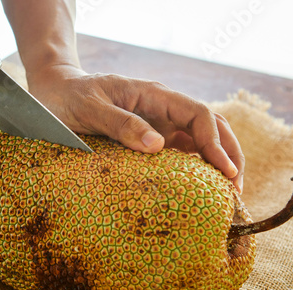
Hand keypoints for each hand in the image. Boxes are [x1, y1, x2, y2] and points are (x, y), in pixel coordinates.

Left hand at [27, 64, 244, 192]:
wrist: (56, 93)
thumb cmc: (70, 97)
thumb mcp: (91, 108)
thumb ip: (122, 124)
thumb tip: (158, 146)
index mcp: (154, 95)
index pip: (198, 114)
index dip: (215, 142)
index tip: (223, 170)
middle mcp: (163, 109)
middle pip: (210, 126)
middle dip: (228, 153)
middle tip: (236, 188)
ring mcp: (159, 124)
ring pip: (200, 140)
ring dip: (218, 162)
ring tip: (227, 193)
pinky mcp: (151, 138)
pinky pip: (181, 152)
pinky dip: (197, 169)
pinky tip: (201, 188)